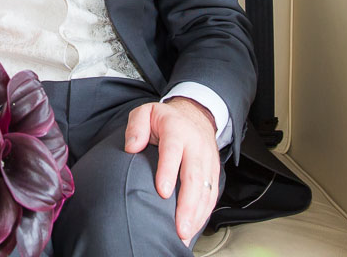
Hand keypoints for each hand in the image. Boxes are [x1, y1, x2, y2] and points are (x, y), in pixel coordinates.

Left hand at [124, 98, 219, 242]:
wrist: (195, 115)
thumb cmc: (165, 119)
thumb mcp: (145, 113)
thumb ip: (136, 127)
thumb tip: (132, 147)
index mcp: (176, 130)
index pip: (173, 151)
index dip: (168, 171)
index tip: (163, 192)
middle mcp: (195, 146)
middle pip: (194, 176)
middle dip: (187, 204)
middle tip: (179, 226)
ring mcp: (207, 160)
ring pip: (206, 189)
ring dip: (197, 213)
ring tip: (185, 233)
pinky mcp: (214, 171)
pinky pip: (212, 194)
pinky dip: (204, 212)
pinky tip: (194, 226)